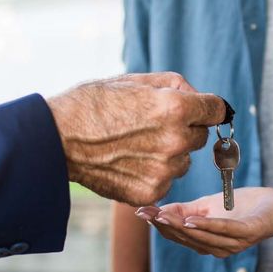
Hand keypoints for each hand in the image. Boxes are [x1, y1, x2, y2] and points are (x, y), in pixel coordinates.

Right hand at [46, 72, 225, 205]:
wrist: (55, 139)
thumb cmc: (92, 104)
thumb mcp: (134, 80)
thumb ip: (174, 85)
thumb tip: (199, 96)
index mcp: (175, 109)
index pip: (217, 110)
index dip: (208, 108)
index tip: (203, 111)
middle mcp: (175, 142)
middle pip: (200, 137)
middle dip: (185, 130)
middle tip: (153, 126)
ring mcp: (164, 170)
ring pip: (183, 162)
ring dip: (169, 154)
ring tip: (135, 145)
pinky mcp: (150, 192)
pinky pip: (166, 180)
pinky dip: (153, 174)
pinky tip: (128, 163)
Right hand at [135, 187, 272, 257]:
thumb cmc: (246, 207)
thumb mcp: (210, 205)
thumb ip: (186, 209)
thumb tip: (159, 210)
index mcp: (207, 242)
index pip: (178, 235)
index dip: (158, 225)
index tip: (139, 211)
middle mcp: (218, 248)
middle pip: (186, 238)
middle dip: (164, 226)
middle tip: (146, 213)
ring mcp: (234, 244)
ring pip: (202, 237)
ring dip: (181, 227)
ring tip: (162, 216)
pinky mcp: (249, 233)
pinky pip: (224, 231)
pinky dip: (207, 226)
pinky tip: (192, 219)